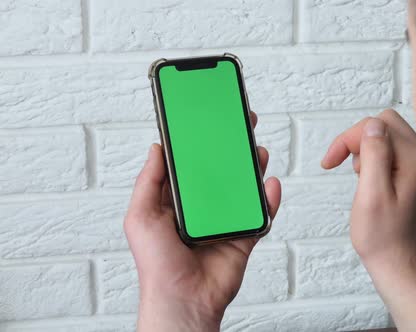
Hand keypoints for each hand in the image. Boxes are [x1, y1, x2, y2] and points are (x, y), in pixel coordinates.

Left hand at [124, 111, 280, 331]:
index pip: (192, 163)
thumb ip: (149, 181)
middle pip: (222, 170)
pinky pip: (261, 214)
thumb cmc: (157, 264)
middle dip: (233, 148)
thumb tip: (156, 147)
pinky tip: (270, 184)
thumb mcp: (141, 216)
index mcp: (178, 200)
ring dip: (253, 168)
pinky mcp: (244, 236)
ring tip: (256, 152)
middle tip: (242, 125)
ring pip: (244, 188)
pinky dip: (269, 199)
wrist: (184, 299)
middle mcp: (203, 207)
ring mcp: (226, 221)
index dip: (201, 141)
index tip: (211, 118)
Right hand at [322, 109, 415, 266]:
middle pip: (384, 123)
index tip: (330, 162)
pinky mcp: (413, 173)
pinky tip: (368, 179)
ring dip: (364, 149)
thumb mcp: (371, 194)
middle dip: (357, 139)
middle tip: (342, 164)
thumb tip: (372, 125)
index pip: (377, 124)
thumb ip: (374, 155)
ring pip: (386, 135)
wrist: (397, 262)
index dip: (349, 138)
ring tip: (359, 177)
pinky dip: (372, 158)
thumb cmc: (382, 235)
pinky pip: (390, 149)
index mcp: (414, 160)